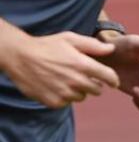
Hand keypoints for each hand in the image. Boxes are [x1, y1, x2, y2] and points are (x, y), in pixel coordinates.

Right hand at [1, 32, 118, 108]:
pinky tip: (58, 86)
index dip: (113, 80)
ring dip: (80, 91)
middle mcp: (75, 81)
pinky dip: (66, 97)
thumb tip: (111, 50)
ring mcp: (64, 93)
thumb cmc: (48, 46)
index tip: (114, 82)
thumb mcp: (71, 39)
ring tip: (69, 80)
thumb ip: (93, 45)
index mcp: (83, 65)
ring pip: (82, 97)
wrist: (21, 57)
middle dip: (95, 84)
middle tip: (86, 77)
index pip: (108, 77)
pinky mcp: (53, 102)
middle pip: (97, 90)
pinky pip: (67, 103)